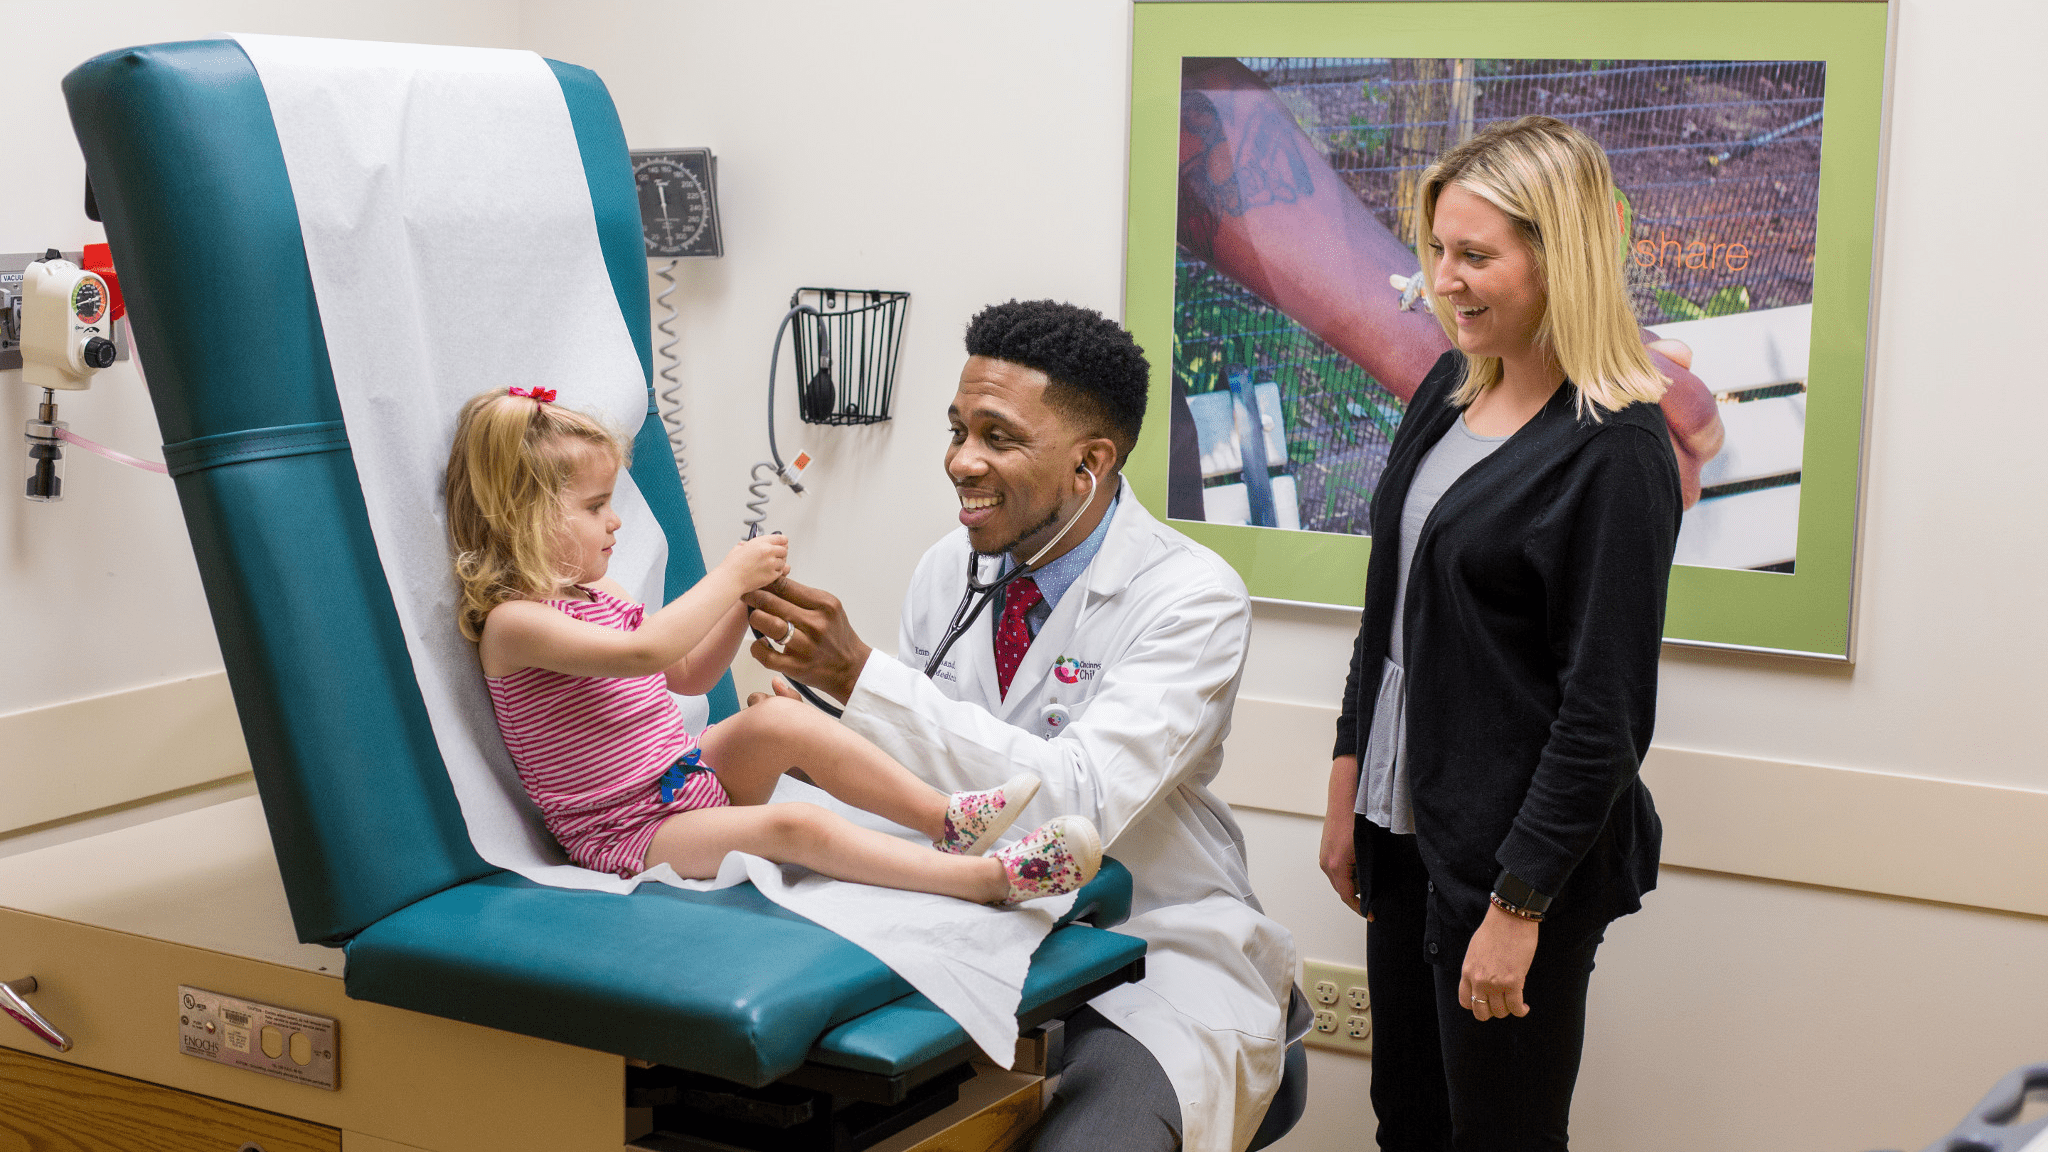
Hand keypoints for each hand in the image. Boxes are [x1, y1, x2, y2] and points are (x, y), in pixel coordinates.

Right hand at [721, 534, 789, 591]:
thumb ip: (748, 544)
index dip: (782, 541)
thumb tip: (748, 544)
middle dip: (781, 553)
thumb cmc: (732, 566)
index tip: (783, 543)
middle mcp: (768, 552)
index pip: (781, 538)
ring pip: (784, 562)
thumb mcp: (739, 547)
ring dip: (779, 563)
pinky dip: (777, 572)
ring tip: (769, 565)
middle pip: (784, 550)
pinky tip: (769, 571)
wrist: (731, 579)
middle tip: (775, 555)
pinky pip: (781, 572)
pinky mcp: (772, 576)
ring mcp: (771, 564)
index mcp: (761, 543)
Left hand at [743, 575, 872, 703]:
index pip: (785, 586)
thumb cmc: (836, 635)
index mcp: (824, 605)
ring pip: (767, 624)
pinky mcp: (796, 667)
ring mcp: (805, 647)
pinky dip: (757, 647)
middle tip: (746, 595)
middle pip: (772, 602)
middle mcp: (815, 624)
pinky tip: (761, 642)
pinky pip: (765, 655)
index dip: (765, 582)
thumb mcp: (828, 608)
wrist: (851, 668)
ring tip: (756, 618)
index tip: (756, 581)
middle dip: (753, 596)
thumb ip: (803, 595)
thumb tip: (773, 582)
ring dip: (756, 619)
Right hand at [1319, 799, 1360, 915]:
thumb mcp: (1364, 852)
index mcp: (1335, 866)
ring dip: (1352, 882)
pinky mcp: (1326, 848)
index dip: (1359, 907)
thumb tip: (1369, 888)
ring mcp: (1325, 855)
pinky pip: (1336, 867)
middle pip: (1341, 889)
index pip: (1347, 895)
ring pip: (1339, 878)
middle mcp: (1326, 863)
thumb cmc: (1354, 820)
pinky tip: (1360, 865)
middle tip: (1373, 897)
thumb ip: (1364, 873)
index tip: (1370, 914)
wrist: (1344, 799)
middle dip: (1356, 895)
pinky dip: (1348, 872)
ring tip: (1369, 879)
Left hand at [1458, 903, 1539, 1021]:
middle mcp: (1478, 980)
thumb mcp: (1475, 951)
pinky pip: (1516, 1008)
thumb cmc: (1495, 930)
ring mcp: (1495, 983)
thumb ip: (1476, 968)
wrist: (1510, 918)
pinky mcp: (1513, 982)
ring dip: (1508, 1010)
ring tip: (1515, 1004)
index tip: (1486, 1002)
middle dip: (1492, 1012)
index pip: (1465, 1001)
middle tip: (1502, 1005)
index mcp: (1467, 971)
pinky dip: (1521, 1010)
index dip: (1476, 1006)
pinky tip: (1524, 1007)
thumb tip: (1482, 981)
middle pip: (1481, 1012)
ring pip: (1500, 1012)